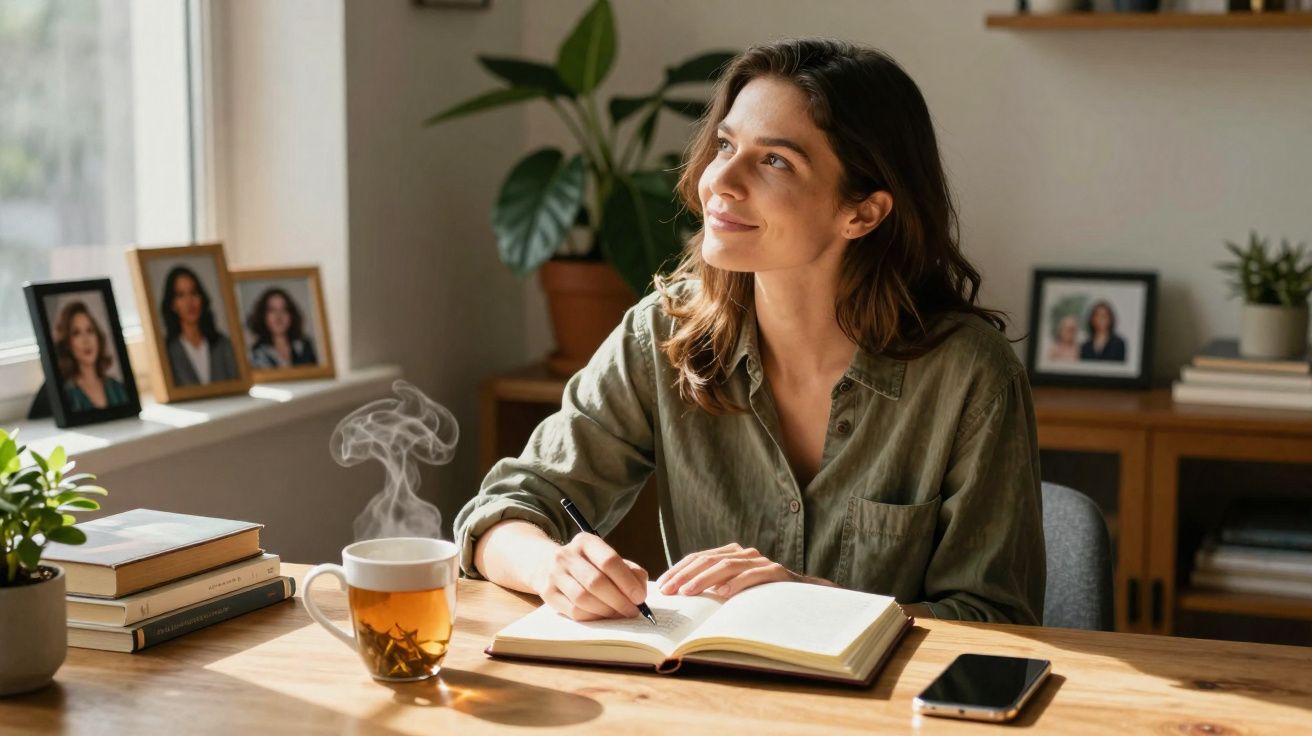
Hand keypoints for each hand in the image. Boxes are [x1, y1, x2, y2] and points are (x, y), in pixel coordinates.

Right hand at [530, 532, 648, 621]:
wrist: (546, 564)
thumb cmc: (587, 564)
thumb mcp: (605, 558)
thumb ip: (628, 571)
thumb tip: (640, 590)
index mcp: (585, 542)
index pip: (609, 560)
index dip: (627, 581)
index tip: (640, 597)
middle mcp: (566, 555)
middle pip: (596, 582)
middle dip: (619, 600)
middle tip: (633, 611)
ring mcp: (554, 574)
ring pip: (583, 599)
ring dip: (606, 611)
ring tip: (619, 615)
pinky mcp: (547, 593)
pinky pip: (573, 611)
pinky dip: (593, 617)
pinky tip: (602, 617)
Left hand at [656, 542, 799, 597]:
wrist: (802, 597)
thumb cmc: (761, 596)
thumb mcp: (733, 589)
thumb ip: (712, 586)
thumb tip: (679, 596)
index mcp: (731, 553)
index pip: (698, 557)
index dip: (679, 570)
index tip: (663, 585)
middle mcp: (745, 554)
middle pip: (709, 559)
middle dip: (685, 575)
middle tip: (669, 590)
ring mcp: (761, 561)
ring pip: (727, 565)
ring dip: (705, 579)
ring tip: (688, 592)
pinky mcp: (776, 572)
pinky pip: (753, 575)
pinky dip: (736, 584)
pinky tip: (723, 594)